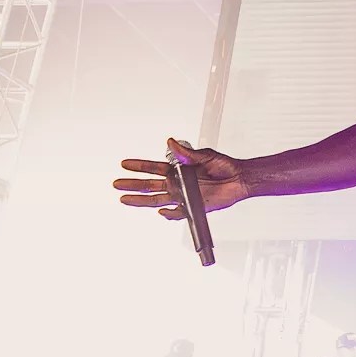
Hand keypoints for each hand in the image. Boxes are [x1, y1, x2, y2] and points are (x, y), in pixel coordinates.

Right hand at [114, 137, 248, 220]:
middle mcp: (177, 183)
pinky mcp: (193, 207)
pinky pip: (177, 213)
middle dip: (132, 185)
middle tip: (117, 184)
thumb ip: (187, 153)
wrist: (239, 179)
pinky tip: (162, 212)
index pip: (153, 168)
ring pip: (157, 200)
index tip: (124, 164)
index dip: (139, 166)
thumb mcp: (205, 156)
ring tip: (125, 199)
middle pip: (150, 185)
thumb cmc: (224, 166)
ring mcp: (183, 195)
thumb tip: (170, 142)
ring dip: (140, 200)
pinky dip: (169, 214)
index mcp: (178, 169)